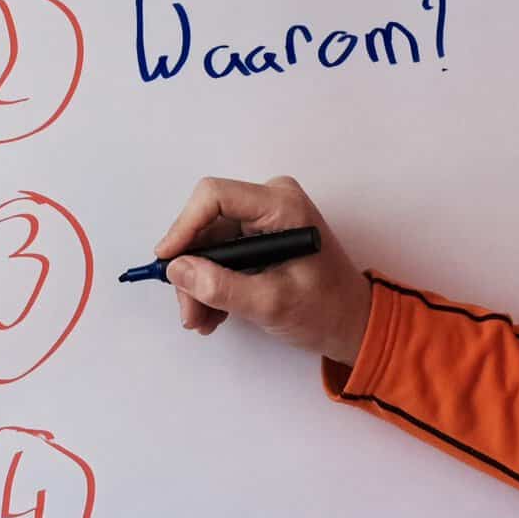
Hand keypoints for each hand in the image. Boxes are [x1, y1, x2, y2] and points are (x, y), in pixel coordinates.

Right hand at [153, 175, 372, 365]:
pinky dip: (212, 282)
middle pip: (207, 224)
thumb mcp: (271, 304)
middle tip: (189, 312)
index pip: (215, 196)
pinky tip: (213, 313)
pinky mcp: (259, 236)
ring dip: (199, 283)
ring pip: (208, 243)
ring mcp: (264, 218)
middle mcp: (271, 202)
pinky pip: (220, 253)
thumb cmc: (325, 309)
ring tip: (202, 320)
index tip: (167, 262)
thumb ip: (222, 287)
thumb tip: (178, 270)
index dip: (184, 226)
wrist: (351, 321)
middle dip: (192, 268)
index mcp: (282, 205)